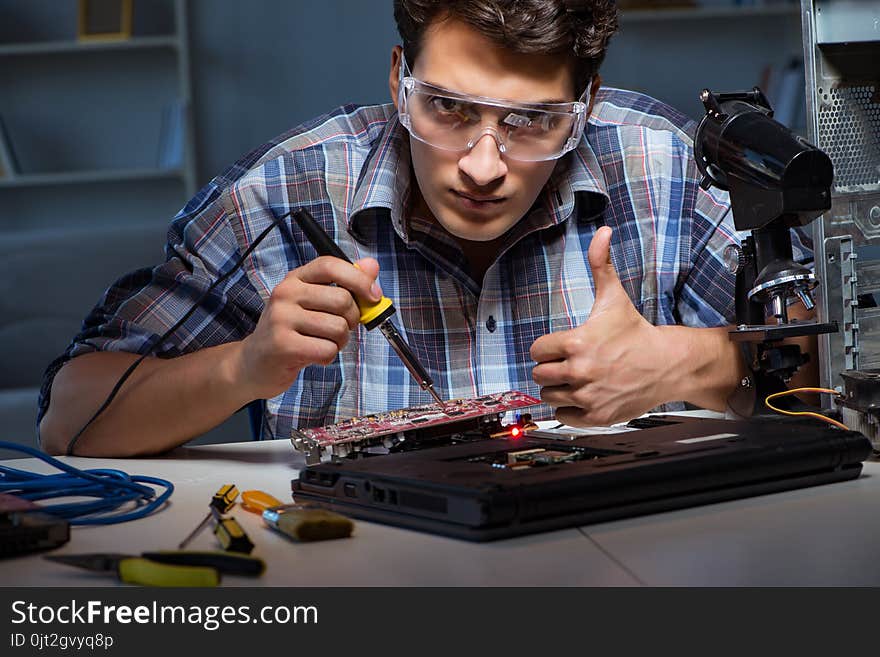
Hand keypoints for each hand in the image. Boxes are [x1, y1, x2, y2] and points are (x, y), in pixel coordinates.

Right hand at [235, 256, 381, 398]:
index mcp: (295, 279)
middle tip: (340, 328)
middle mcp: (285, 294)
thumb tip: (372, 265)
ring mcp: (281, 319)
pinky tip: (313, 356)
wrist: (253, 363)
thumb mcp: (314, 303)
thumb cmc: (290, 331)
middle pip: (342, 300)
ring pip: (338, 328)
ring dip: (340, 342)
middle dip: (352, 319)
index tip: (374, 296)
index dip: (359, 279)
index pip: (331, 265)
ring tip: (323, 343)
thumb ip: (345, 284)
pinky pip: (327, 350)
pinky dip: (328, 357)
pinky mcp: (283, 345)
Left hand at [530, 226, 674, 425]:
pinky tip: (584, 395)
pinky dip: (569, 409)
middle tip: (571, 363)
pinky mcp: (596, 416)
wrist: (667, 364)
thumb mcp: (614, 297)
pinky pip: (563, 416)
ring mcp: (588, 396)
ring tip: (578, 378)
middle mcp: (581, 372)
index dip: (547, 347)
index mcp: (578, 343)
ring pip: (549, 396)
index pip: (537, 350)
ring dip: (559, 388)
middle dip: (551, 368)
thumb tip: (602, 232)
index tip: (562, 346)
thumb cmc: (637, 332)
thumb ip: (601, 264)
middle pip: (540, 374)